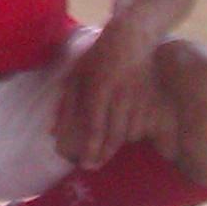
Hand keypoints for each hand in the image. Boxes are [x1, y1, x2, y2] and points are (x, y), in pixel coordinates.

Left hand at [52, 23, 161, 170]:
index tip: (84, 164)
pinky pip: (142, 126)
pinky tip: (120, 136)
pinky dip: (130, 135)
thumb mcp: (76, 75)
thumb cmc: (98, 56)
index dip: (91, 148)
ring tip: (102, 154)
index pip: (96, 126)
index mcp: (100, 89)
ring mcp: (138, 99)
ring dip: (115, 146)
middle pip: (114, 136)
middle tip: (92, 166)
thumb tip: (55, 131)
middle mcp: (121, 97)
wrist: (133, 39)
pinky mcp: (150, 100)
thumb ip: (67, 103)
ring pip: (129, 133)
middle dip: (102, 155)